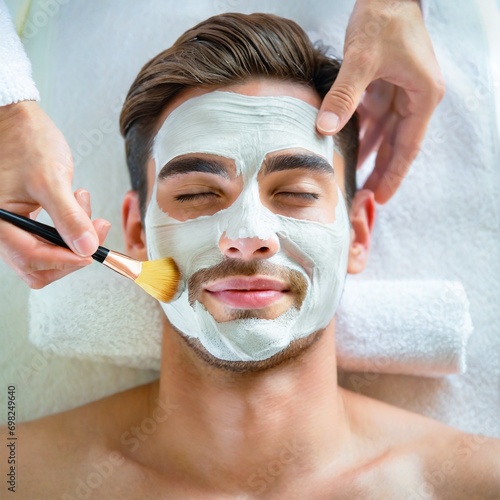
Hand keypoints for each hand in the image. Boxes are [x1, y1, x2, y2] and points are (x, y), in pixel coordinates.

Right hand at [0, 101, 108, 287]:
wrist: (18, 121)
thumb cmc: (26, 142)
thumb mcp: (51, 180)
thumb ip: (69, 217)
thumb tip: (87, 247)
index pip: (32, 259)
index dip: (66, 260)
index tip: (91, 251)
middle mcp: (2, 229)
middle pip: (38, 266)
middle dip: (71, 251)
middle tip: (94, 229)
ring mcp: (13, 227)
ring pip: (46, 254)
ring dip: (72, 238)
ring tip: (83, 204)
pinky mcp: (25, 222)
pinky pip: (49, 239)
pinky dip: (68, 229)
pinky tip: (77, 204)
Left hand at [316, 0, 444, 202]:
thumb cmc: (383, 19)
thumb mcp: (362, 59)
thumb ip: (343, 96)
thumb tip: (324, 129)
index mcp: (423, 96)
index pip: (407, 147)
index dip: (393, 175)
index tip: (380, 199)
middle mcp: (415, 99)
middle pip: (397, 147)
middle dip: (381, 173)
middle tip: (363, 201)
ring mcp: (401, 94)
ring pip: (385, 136)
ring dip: (370, 158)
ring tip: (355, 183)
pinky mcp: (386, 88)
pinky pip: (374, 121)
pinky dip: (362, 137)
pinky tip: (349, 153)